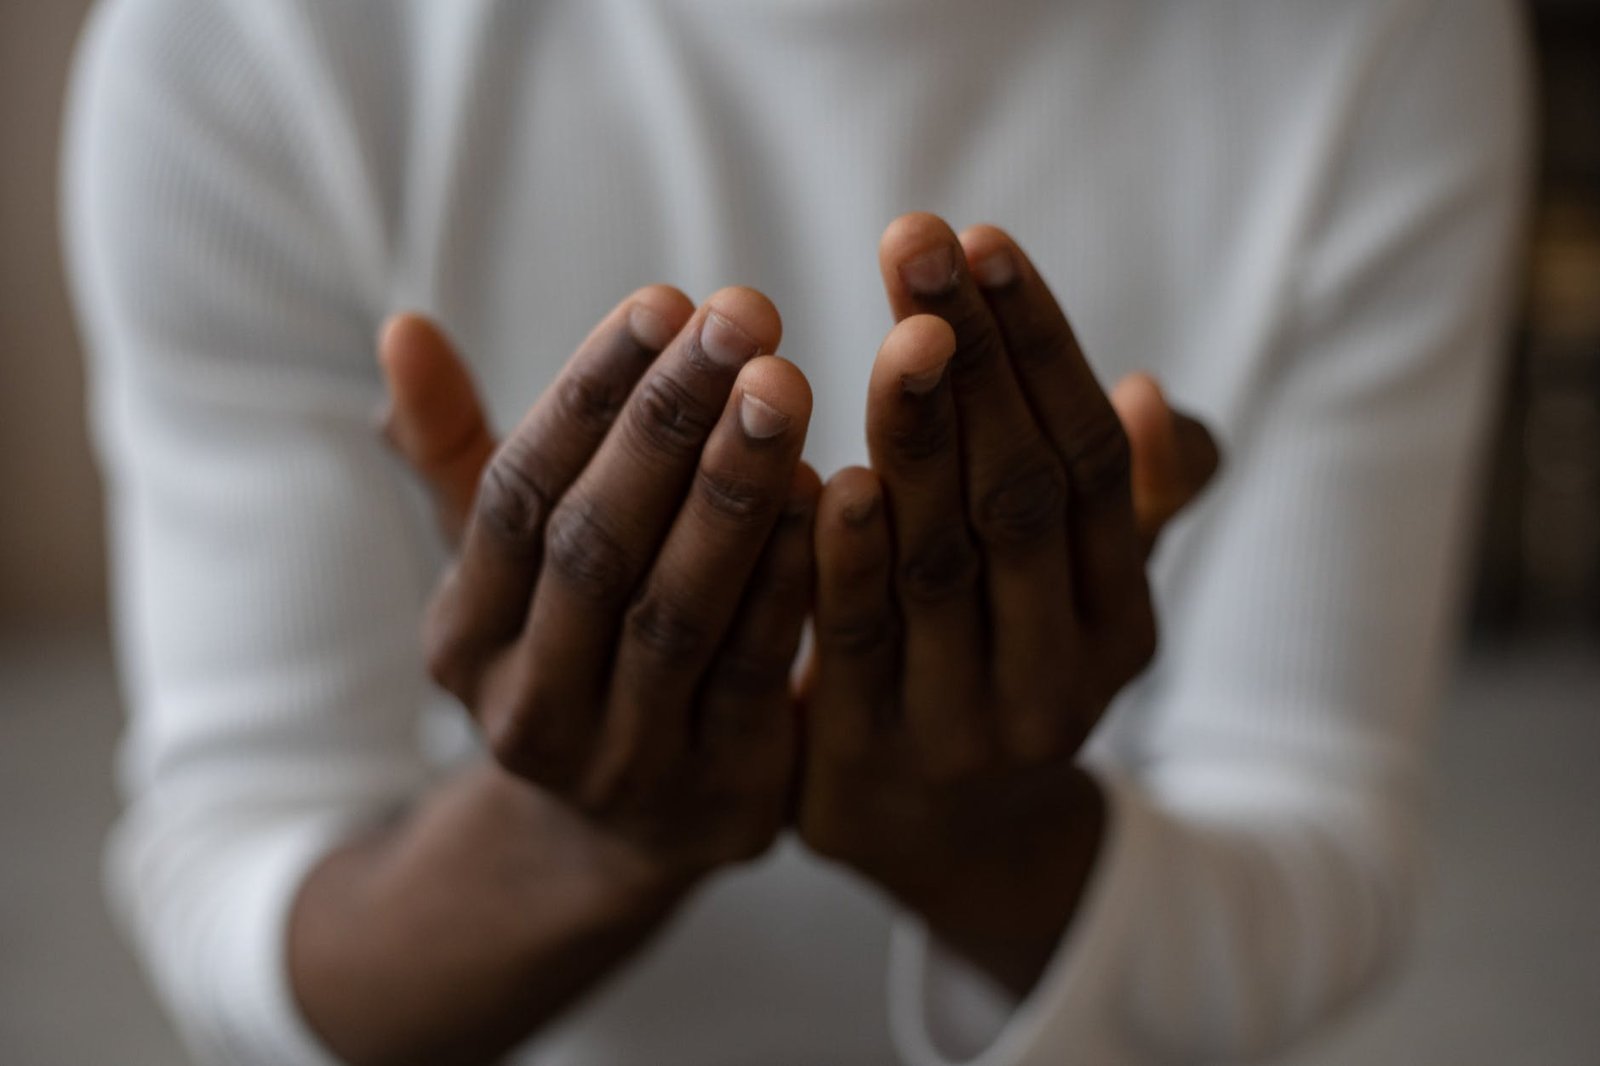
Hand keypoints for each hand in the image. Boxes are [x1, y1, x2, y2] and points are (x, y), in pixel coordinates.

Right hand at [382, 287, 817, 889]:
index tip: (664, 300)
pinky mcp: (719, 793)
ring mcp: (623, 759)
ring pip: (675, 610)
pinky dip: (791, 581)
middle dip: (669, 422)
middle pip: (595, 544)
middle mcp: (528, 703)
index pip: (517, 495)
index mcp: (466, 635)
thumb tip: (401, 328)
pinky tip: (833, 492)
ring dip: (732, 491)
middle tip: (744, 315)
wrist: (612, 838)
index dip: (589, 395)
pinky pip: (756, 672)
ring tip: (787, 384)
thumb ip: (456, 452)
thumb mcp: (503, 566)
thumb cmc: (567, 649)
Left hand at [798, 214, 1218, 995]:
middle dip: (973, 360)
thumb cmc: (1011, 676)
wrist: (954, 851)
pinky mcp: (865, 759)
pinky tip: (833, 474)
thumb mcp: (1084, 603)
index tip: (985, 242)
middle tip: (920, 240)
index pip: (1086, 463)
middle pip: (1020, 495)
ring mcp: (964, 722)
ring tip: (900, 328)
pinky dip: (849, 558)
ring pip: (944, 561)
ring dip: (921, 437)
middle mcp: (1057, 671)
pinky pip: (856, 644)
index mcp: (1119, 619)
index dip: (1040, 349)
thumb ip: (1122, 508)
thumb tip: (1152, 401)